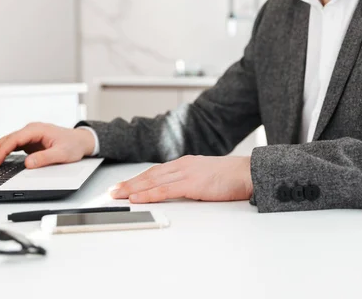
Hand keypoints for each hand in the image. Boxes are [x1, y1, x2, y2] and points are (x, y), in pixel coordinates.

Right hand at [0, 122, 95, 168]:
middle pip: (6, 140)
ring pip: (7, 142)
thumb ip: (45, 158)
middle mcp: (31, 130)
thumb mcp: (62, 154)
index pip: (14, 139)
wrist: (81, 141)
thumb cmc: (73, 145)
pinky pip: (12, 147)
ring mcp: (29, 136)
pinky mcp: (29, 142)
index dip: (2, 151)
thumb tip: (28, 164)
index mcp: (37, 130)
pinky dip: (2, 153)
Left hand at [110, 155, 253, 203]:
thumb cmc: (231, 177)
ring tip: (118, 195)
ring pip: (152, 181)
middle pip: (149, 175)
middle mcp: (182, 165)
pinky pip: (164, 190)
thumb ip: (191, 181)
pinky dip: (148, 194)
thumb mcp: (206, 176)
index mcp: (185, 163)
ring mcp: (186, 173)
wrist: (248, 173)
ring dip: (132, 189)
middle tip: (112, 191)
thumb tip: (179, 192)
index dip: (138, 179)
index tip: (125, 186)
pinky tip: (137, 198)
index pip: (155, 171)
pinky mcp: (192, 184)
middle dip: (129, 184)